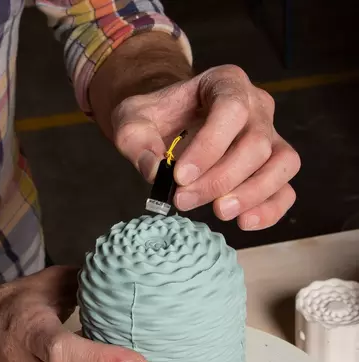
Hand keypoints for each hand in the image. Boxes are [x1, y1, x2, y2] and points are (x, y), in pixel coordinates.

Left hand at [111, 64, 299, 228]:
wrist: (171, 124)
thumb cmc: (156, 119)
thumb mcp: (133, 122)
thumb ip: (137, 143)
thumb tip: (156, 173)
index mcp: (225, 83)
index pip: (231, 109)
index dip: (209, 146)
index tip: (180, 177)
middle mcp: (257, 106)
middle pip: (256, 143)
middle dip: (220, 179)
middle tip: (183, 200)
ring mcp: (271, 137)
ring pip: (282, 164)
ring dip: (252, 194)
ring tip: (220, 212)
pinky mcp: (273, 167)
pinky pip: (285, 189)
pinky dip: (270, 209)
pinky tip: (243, 221)